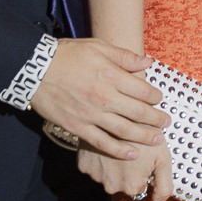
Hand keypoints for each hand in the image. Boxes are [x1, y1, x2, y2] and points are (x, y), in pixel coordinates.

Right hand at [32, 38, 169, 160]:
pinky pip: (103, 142)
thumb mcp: (97, 47)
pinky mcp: (78, 127)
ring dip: (145, 136)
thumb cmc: (66, 55)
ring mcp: (91, 114)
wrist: (35, 70)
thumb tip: (148, 61)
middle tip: (166, 122)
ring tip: (158, 140)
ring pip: (126, 130)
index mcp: (111, 75)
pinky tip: (133, 153)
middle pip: (139, 112)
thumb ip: (124, 56)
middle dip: (157, 119)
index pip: (143, 90)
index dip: (156, 96)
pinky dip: (120, 150)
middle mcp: (104, 97)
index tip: (159, 99)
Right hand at [76, 140, 174, 200]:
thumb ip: (164, 186)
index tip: (143, 157)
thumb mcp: (163, 158)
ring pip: (108, 175)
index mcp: (132, 187)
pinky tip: (107, 145)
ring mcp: (95, 176)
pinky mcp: (83, 164)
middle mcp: (111, 186)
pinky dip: (99, 158)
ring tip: (119, 145)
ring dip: (113, 164)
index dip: (143, 171)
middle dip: (128, 170)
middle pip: (122, 183)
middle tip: (132, 149)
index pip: (139, 187)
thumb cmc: (145, 133)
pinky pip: (94, 166)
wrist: (118, 111)